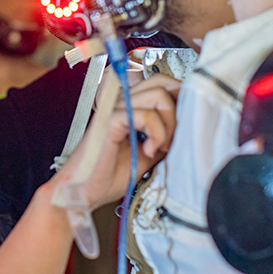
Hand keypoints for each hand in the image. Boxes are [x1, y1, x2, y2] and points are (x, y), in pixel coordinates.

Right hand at [53, 74, 180, 209]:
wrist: (84, 191)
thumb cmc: (108, 175)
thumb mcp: (149, 154)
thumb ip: (164, 136)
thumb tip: (188, 128)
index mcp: (129, 107)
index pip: (162, 84)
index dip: (179, 100)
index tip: (182, 127)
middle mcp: (122, 102)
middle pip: (163, 82)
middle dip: (178, 108)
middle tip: (173, 136)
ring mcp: (115, 109)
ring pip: (159, 95)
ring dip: (168, 125)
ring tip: (160, 147)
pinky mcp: (111, 120)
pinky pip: (146, 115)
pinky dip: (156, 134)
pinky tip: (148, 151)